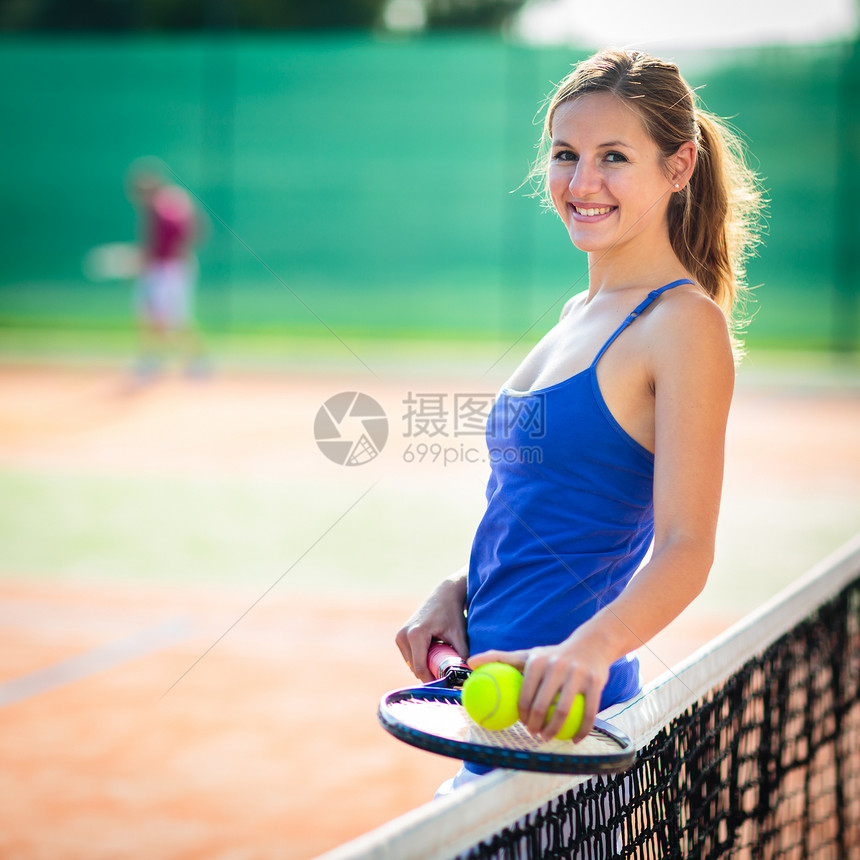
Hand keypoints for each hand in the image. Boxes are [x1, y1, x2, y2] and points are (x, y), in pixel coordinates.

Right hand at [395, 575, 467, 681]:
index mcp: (415, 635)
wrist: (444, 595)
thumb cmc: (453, 614)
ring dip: (425, 666)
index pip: (420, 669)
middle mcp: (403, 636)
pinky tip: (434, 651)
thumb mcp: (459, 635)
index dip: (433, 680)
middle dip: (430, 673)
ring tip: (442, 658)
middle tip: (448, 673)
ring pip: (412, 664)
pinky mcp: (400, 637)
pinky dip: (421, 659)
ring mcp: (399, 636)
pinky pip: (410, 657)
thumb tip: (469, 676)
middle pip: (415, 668)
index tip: (447, 683)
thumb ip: (463, 655)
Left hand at [469, 643, 609, 742]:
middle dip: (536, 727)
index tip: (523, 724)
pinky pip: (588, 713)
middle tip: (534, 735)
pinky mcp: (595, 682)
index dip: (522, 714)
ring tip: (549, 738)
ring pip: (564, 712)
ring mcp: (577, 674)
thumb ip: (499, 657)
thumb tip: (469, 662)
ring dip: (555, 731)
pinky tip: (575, 741)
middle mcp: (557, 666)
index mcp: (537, 660)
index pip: (524, 695)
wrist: (590, 645)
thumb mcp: (527, 654)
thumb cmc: (552, 655)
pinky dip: (581, 731)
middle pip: (543, 706)